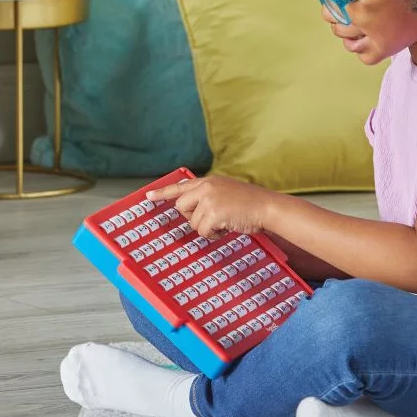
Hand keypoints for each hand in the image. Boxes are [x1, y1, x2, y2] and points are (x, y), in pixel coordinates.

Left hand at [144, 174, 277, 239]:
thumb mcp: (227, 193)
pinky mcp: (213, 212)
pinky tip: (226, 230)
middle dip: (191, 218)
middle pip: (181, 207)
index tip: (148, 196)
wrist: (268, 207)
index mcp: (209, 181)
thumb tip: (193, 211)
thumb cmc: (251, 205)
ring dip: (207, 229)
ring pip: (193, 222)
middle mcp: (206, 187)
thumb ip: (209, 197)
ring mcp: (209, 199)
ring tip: (225, 224)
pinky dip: (213, 235)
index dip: (162, 192)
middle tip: (210, 221)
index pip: (180, 186)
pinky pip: (203, 231)